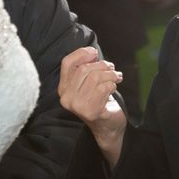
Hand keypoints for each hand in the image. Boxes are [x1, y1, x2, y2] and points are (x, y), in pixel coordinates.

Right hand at [58, 47, 126, 166]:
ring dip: (110, 75)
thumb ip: (87, 67)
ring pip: (95, 77)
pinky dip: (112, 85)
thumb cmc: (100, 100)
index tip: (94, 52)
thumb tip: (92, 52)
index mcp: (63, 88)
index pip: (67, 63)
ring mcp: (77, 106)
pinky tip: (113, 88)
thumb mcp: (89, 82)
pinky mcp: (90, 112)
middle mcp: (66, 98)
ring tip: (115, 78)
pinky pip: (104, 88)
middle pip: (84, 69)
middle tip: (112, 69)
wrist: (108, 126)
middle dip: (102, 65)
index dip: (81, 53)